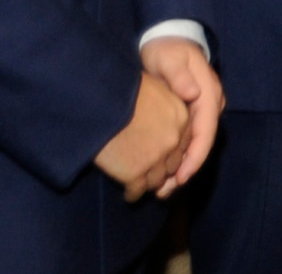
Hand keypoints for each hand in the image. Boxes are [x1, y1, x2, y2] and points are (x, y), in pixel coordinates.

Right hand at [93, 70, 190, 200]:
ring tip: (139, 185)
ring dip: (149, 184)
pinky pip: (137, 191)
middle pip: (173, 164)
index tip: (162, 155)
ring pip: (157, 180)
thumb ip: (166, 104)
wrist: (98, 103)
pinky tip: (128, 192)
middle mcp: (174, 139)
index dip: (172, 150)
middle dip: (162, 169)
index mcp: (181, 116)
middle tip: (151, 173)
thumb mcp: (154, 88)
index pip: (183, 142)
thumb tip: (166, 115)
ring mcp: (156, 158)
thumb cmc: (121, 90)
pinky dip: (132, 194)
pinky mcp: (135, 174)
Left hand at [140, 37, 223, 198]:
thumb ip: (179, 75)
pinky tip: (165, 170)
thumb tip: (193, 93)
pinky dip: (178, 157)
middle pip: (202, 143)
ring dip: (182, 167)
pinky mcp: (193, 112)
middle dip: (187, 170)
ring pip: (197, 144)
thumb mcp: (170, 58)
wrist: (169, 39)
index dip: (195, 157)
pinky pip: (189, 139)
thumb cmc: (168, 50)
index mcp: (209, 93)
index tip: (181, 177)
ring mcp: (203, 109)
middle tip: (165, 192)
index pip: (206, 132)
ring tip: (162, 189)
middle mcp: (211, 104)